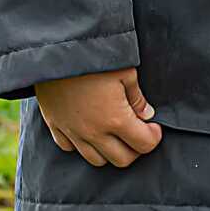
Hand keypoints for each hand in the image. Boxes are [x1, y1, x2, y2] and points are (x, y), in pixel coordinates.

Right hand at [35, 65, 161, 169]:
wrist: (55, 50)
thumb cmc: (94, 57)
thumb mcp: (125, 71)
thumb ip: (137, 97)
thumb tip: (146, 114)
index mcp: (116, 119)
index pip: (144, 145)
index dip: (154, 137)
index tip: (153, 126)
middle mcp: (94, 132)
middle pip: (122, 160)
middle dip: (135, 149)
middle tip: (137, 133)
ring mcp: (73, 132)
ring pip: (96, 160)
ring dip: (110, 151)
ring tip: (114, 134)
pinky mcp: (55, 125)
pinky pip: (70, 148)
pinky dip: (82, 145)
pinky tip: (88, 130)